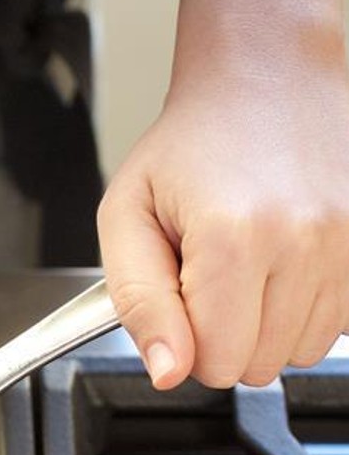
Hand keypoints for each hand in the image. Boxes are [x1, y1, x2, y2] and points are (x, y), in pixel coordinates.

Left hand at [98, 47, 348, 389]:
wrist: (266, 82)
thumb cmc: (189, 147)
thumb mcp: (126, 218)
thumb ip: (139, 302)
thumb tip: (167, 372)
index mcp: (234, 236)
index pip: (216, 363)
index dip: (186, 343)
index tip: (179, 297)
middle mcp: (306, 240)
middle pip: (259, 365)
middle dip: (224, 335)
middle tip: (208, 274)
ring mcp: (348, 242)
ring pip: (301, 352)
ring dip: (265, 325)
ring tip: (244, 265)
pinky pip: (337, 325)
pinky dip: (302, 309)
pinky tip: (279, 264)